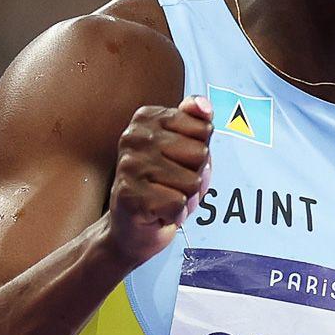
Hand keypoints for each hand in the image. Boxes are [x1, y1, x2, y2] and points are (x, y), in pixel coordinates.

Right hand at [101, 97, 212, 265]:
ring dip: (186, 198)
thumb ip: (197, 122)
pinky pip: (179, 204)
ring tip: (165, 198)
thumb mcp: (185, 148)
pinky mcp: (130, 195)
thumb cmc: (161, 185)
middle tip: (172, 185)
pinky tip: (158, 212)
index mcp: (147, 119)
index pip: (204, 128)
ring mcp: (129, 166)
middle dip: (195, 176)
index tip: (178, 162)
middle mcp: (133, 137)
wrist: (130, 228)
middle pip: (201, 154)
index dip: (200, 152)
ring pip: (192, 181)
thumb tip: (205, 106)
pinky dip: (176, 214)